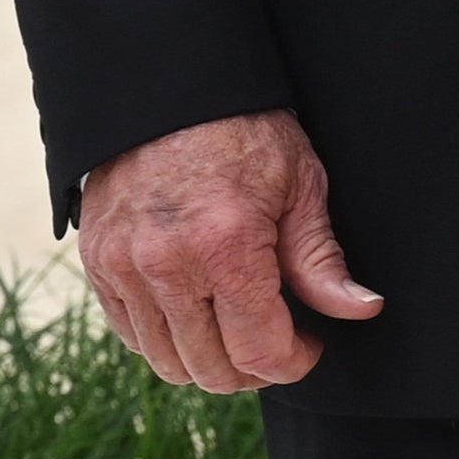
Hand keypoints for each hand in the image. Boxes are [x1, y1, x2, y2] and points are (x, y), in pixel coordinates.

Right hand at [78, 111, 384, 392]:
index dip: (295, 362)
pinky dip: (164, 338)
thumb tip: (361, 309)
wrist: (166, 88)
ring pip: (168, 362)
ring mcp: (123, 265)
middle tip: (273, 336)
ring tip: (232, 326)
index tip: (309, 343)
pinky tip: (193, 310)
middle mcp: (166, 264)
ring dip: (207, 359)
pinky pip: (131, 334)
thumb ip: (322, 259)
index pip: (260, 353)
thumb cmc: (242, 130)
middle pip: (213, 370)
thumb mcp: (299, 184)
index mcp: (224, 245)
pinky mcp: (97, 261)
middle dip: (254, 367)